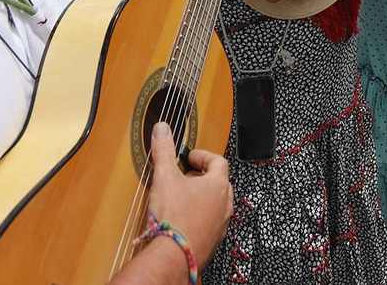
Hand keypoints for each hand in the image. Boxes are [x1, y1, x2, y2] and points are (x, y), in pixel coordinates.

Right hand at [141, 122, 230, 268]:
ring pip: (216, 204)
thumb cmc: (175, 219)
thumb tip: (162, 130)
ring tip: (181, 198)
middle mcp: (224, 205)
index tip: (190, 157)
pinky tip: (182, 220)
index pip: (218, 161)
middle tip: (185, 176)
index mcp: (218, 185)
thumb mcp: (165, 177)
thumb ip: (164, 151)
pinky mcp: (213, 241)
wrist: (174, 255)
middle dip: (201, 177)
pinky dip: (199, 217)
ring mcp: (221, 224)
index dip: (203, 156)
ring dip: (201, 198)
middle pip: (219, 182)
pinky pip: (210, 223)